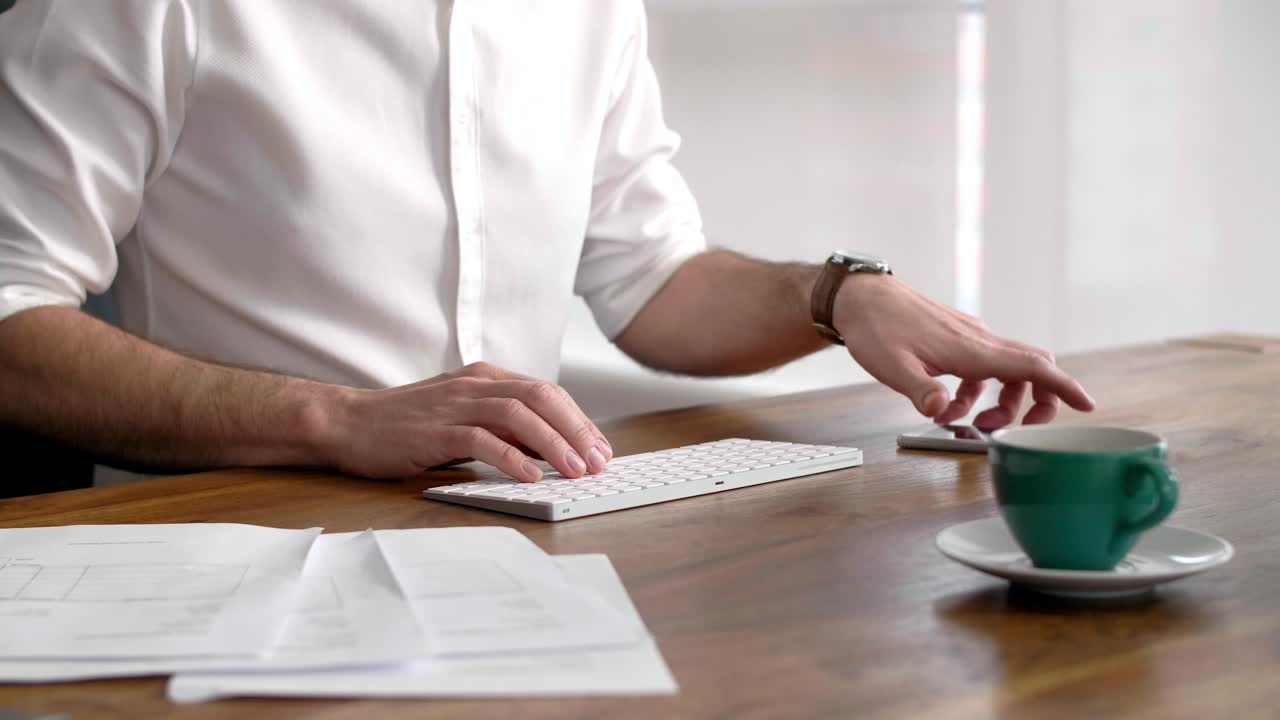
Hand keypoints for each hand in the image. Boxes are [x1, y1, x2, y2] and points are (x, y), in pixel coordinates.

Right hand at [316, 362, 611, 480]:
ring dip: (553, 444)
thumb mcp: (463, 418)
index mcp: (485, 378)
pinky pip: (482, 440)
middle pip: (541, 398)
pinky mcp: (435, 430)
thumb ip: (502, 427)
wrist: (348, 422)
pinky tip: (531, 476)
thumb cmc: (407, 425)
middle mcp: (474, 385)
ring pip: (518, 415)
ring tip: (574, 470)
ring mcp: (454, 405)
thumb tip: (548, 448)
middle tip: (598, 461)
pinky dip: (511, 457)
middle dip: (576, 430)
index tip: (600, 449)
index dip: (578, 420)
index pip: (546, 392)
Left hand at [832, 274, 1094, 429]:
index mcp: (971, 349)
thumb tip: (942, 412)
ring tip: (970, 422)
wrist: (860, 297)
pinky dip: (977, 389)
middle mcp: (978, 340)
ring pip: (1006, 370)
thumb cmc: (875, 327)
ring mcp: (970, 336)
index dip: (1063, 387)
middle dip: (1036, 402)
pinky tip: (949, 403)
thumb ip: (921, 392)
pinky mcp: (957, 337)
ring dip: (999, 401)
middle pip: (1030, 369)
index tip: (1087, 404)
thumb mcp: (892, 368)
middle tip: (1020, 429)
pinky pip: (982, 366)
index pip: (1032, 367)